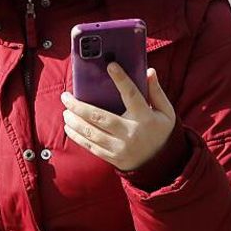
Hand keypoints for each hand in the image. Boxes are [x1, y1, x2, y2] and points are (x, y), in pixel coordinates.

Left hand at [61, 63, 175, 171]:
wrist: (161, 165)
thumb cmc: (160, 132)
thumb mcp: (166, 112)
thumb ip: (156, 92)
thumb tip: (149, 71)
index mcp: (145, 118)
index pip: (132, 95)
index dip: (121, 80)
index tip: (111, 66)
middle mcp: (130, 133)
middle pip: (100, 117)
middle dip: (79, 106)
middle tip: (66, 96)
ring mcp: (120, 147)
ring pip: (91, 133)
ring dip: (75, 121)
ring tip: (65, 110)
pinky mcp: (112, 158)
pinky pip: (91, 146)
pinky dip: (77, 136)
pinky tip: (69, 127)